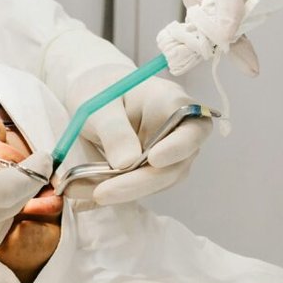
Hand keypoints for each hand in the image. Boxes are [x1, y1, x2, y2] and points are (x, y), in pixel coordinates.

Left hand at [43, 23, 210, 207]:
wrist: (93, 95)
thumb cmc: (101, 89)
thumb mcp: (99, 104)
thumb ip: (114, 130)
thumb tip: (126, 163)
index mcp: (171, 102)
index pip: (191, 129)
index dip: (178, 147)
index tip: (154, 160)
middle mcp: (178, 131)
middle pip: (174, 165)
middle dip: (140, 182)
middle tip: (103, 192)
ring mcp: (168, 154)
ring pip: (158, 182)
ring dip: (126, 192)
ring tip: (92, 193)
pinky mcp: (152, 171)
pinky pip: (140, 186)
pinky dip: (116, 191)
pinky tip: (90, 192)